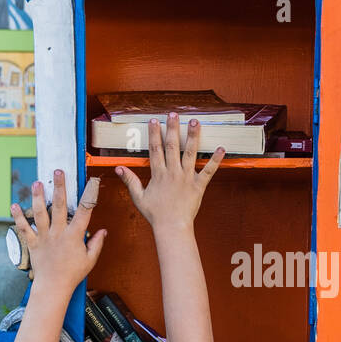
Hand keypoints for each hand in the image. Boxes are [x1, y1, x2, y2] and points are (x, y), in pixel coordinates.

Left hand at [9, 169, 105, 298]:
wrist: (53, 287)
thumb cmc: (73, 274)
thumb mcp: (90, 260)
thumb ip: (96, 243)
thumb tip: (103, 231)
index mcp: (75, 236)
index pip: (85, 211)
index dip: (90, 195)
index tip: (92, 182)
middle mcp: (58, 233)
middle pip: (60, 206)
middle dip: (60, 187)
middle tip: (58, 171)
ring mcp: (44, 237)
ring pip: (40, 214)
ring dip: (38, 197)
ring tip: (37, 183)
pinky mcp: (32, 243)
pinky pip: (24, 229)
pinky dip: (18, 218)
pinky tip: (14, 206)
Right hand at [116, 115, 223, 231]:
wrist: (172, 227)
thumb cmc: (155, 214)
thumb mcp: (138, 197)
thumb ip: (130, 181)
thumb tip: (119, 169)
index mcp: (158, 174)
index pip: (155, 149)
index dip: (154, 133)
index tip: (154, 120)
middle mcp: (172, 172)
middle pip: (172, 146)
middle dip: (172, 128)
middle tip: (174, 114)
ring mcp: (186, 177)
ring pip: (190, 153)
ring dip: (193, 136)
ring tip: (195, 121)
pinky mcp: (199, 185)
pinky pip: (208, 171)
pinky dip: (215, 160)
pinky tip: (221, 148)